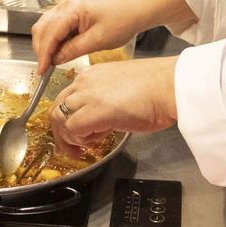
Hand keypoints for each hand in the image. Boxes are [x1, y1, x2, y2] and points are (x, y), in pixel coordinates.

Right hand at [31, 0, 138, 74]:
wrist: (134, 8)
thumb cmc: (121, 19)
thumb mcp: (97, 41)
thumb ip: (73, 50)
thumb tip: (55, 60)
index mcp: (72, 9)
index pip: (49, 34)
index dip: (43, 54)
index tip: (42, 70)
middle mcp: (65, 5)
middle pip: (41, 29)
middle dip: (41, 50)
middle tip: (45, 69)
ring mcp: (66, 6)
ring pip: (45, 27)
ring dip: (45, 44)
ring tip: (51, 62)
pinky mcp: (70, 11)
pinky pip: (53, 25)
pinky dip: (52, 39)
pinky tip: (58, 51)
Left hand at [50, 60, 177, 151]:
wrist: (168, 86)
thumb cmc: (156, 89)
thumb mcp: (123, 89)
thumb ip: (106, 102)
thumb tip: (103, 120)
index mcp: (92, 75)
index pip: (67, 97)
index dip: (67, 118)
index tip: (74, 133)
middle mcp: (85, 82)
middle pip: (57, 107)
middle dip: (60, 131)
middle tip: (69, 148)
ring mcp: (87, 96)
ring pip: (59, 118)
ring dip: (67, 138)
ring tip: (79, 151)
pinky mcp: (93, 112)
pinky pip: (72, 129)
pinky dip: (79, 140)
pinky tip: (93, 142)